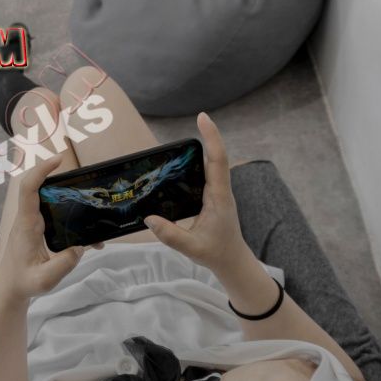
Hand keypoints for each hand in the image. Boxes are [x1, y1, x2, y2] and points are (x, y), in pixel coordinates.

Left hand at [0, 156, 86, 302]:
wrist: (10, 289)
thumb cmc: (23, 283)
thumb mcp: (45, 279)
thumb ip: (64, 264)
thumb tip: (81, 247)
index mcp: (27, 225)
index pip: (29, 189)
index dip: (41, 170)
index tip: (58, 160)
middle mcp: (28, 219)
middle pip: (39, 188)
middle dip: (59, 179)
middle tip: (82, 180)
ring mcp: (31, 223)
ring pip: (48, 201)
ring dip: (67, 199)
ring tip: (89, 206)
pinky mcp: (37, 230)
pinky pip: (52, 214)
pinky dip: (68, 217)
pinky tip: (86, 236)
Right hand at [144, 113, 248, 272]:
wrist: (232, 261)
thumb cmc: (216, 253)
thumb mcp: (191, 248)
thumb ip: (170, 235)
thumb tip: (148, 218)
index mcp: (219, 198)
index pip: (218, 161)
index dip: (212, 138)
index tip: (203, 118)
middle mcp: (221, 191)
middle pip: (217, 156)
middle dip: (209, 136)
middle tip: (197, 119)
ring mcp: (218, 193)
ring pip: (213, 164)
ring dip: (204, 148)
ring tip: (186, 137)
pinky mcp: (213, 197)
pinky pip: (207, 174)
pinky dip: (198, 162)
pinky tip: (183, 162)